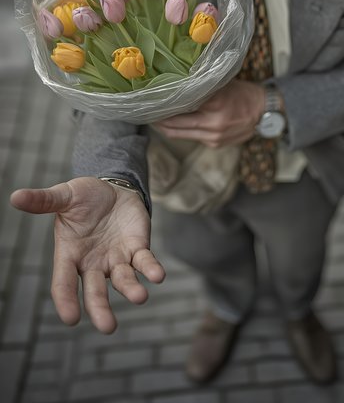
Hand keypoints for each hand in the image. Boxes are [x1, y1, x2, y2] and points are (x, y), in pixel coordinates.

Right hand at [10, 177, 164, 333]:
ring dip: (131, 290)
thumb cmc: (84, 197)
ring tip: (139, 297)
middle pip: (95, 292)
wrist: (113, 188)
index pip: (64, 282)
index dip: (66, 300)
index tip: (71, 318)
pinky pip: (145, 262)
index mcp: (70, 254)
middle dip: (101, 309)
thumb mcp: (64, 195)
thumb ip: (43, 200)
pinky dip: (151, 270)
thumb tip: (14, 196)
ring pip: (123, 281)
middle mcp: (93, 264)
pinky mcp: (137, 249)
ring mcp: (116, 259)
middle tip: (108, 327)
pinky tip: (158, 276)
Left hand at [155, 79, 264, 147]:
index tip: (150, 100)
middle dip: (157, 120)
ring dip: (165, 127)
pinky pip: (191, 137)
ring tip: (154, 118)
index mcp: (215, 103)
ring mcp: (213, 136)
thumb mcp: (222, 84)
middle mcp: (213, 123)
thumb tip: (175, 85)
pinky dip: (180, 131)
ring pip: (179, 134)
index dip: (162, 105)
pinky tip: (174, 123)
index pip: (180, 105)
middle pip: (174, 124)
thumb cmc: (242, 93)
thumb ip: (201, 87)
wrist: (264, 112)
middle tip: (146, 112)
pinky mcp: (214, 144)